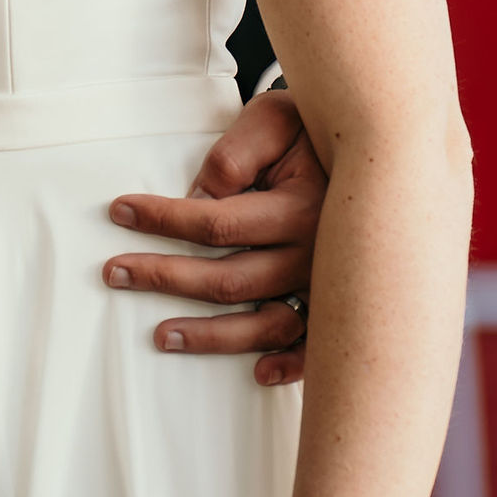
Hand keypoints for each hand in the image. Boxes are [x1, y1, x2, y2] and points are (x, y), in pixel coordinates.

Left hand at [103, 90, 324, 385]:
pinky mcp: (343, 305)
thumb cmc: (316, 131)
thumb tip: (199, 197)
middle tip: (115, 272)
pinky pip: (318, 348)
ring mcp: (333, 288)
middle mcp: (318, 255)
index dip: (163, 218)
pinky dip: (291, 365)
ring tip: (159, 336)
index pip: (217, 222)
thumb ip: (235, 155)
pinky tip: (259, 374)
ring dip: (211, 336)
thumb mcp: (274, 121)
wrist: (381, 150)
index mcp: (302, 207)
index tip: (120, 211)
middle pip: (230, 280)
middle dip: (165, 276)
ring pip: (266, 324)